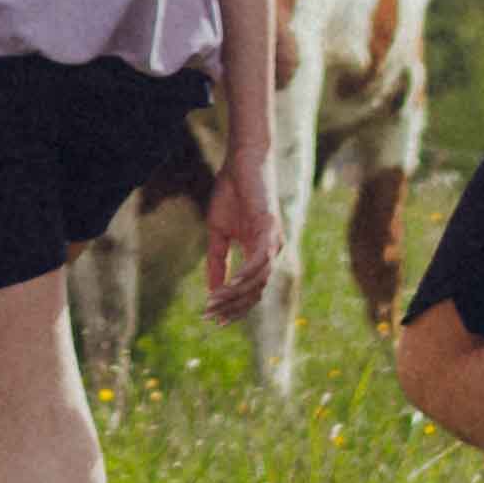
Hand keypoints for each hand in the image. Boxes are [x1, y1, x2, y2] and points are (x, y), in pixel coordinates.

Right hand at [197, 170, 272, 325]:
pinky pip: (259, 260)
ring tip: (214, 302)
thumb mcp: (218, 233)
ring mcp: (273, 241)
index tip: (214, 320)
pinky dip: (245, 275)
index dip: (233, 307)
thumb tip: (212, 291)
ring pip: (258, 280)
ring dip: (235, 294)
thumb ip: (217, 261)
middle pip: (255, 291)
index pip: (250, 290)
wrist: (241, 163)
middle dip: (232, 306)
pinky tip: (230, 285)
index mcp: (260, 253)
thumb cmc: (231, 193)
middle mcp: (271, 252)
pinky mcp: (269, 228)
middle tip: (210, 316)